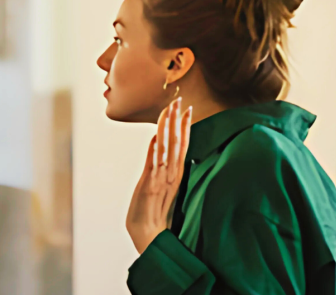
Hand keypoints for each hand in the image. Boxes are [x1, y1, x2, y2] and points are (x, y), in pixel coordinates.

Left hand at [126, 97, 191, 253]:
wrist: (149, 234)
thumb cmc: (155, 212)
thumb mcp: (163, 186)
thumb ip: (165, 170)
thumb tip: (165, 151)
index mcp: (177, 173)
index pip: (183, 145)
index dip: (185, 126)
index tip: (186, 108)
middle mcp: (172, 174)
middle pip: (177, 142)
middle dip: (177, 120)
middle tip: (179, 100)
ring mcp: (161, 179)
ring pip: (166, 148)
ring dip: (166, 128)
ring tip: (168, 110)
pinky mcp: (148, 185)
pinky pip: (152, 164)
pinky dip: (153, 150)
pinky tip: (154, 136)